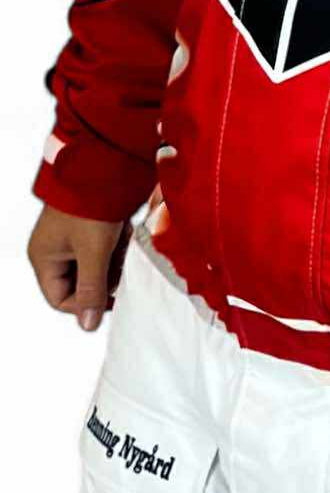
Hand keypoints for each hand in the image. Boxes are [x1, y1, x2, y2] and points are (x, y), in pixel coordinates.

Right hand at [28, 208, 124, 332]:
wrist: (104, 166)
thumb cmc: (89, 207)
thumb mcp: (93, 251)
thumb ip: (91, 289)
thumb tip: (88, 326)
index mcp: (44, 258)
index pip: (61, 300)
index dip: (85, 303)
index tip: (110, 296)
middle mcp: (55, 252)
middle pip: (81, 284)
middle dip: (103, 275)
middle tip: (116, 259)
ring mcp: (72, 241)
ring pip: (97, 268)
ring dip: (112, 258)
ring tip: (118, 239)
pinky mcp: (91, 231)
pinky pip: (106, 251)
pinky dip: (117, 245)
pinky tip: (121, 230)